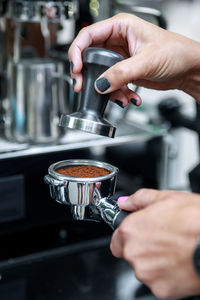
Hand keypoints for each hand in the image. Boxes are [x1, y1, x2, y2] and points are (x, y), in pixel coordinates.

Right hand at [68, 13, 199, 105]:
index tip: (76, 69)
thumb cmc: (176, 52)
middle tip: (84, 87)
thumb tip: (100, 84)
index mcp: (120, 27)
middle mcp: (117, 41)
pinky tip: (129, 98)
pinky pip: (112, 84)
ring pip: (100, 74)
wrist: (188, 69)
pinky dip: (117, 94)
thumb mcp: (146, 61)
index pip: (88, 36)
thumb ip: (121, 73)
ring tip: (119, 97)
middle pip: (90, 57)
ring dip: (107, 90)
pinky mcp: (124, 72)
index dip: (77, 52)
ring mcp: (120, 58)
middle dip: (88, 75)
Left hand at [110, 189, 199, 297]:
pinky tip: (179, 261)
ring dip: (154, 262)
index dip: (127, 236)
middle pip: (130, 254)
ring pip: (144, 269)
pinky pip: (158, 281)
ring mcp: (147, 273)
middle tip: (162, 239)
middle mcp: (134, 254)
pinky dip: (166, 274)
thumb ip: (138, 200)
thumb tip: (125, 203)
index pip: (116, 239)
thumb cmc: (193, 219)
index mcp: (130, 231)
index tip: (138, 234)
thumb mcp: (165, 198)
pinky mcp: (161, 289)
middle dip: (142, 248)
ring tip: (174, 249)